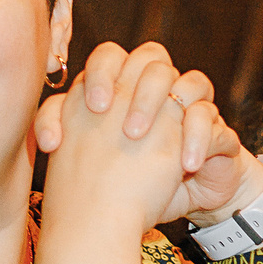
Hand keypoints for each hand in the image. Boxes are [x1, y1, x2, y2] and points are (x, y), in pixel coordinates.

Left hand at [32, 41, 249, 225]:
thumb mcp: (92, 164)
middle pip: (153, 59)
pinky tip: (186, 165)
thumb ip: (68, 138)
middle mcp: (158, 91)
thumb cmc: (124, 183)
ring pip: (190, 81)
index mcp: (123, 89)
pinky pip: (211, 121)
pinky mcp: (216, 130)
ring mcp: (190, 107)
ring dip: (166, 110)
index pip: (111, 57)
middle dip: (138, 89)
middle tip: (123, 128)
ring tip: (143, 141)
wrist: (168, 206)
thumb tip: (46, 139)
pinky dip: (198, 140)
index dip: (101, 74)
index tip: (93, 108)